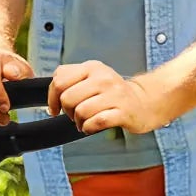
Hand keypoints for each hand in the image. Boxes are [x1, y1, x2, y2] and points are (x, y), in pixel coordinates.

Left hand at [49, 59, 176, 135]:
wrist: (145, 102)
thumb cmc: (112, 94)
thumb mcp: (92, 78)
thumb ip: (70, 80)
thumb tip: (51, 98)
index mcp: (92, 67)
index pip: (59, 80)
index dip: (52, 98)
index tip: (55, 108)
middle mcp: (103, 78)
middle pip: (67, 98)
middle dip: (67, 112)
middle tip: (76, 115)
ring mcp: (115, 94)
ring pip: (80, 111)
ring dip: (79, 122)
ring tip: (86, 122)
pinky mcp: (123, 111)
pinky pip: (96, 122)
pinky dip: (89, 128)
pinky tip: (93, 126)